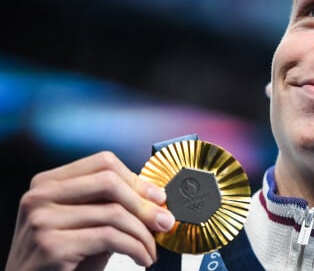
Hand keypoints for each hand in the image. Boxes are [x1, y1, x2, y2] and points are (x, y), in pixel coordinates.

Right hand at [5, 151, 175, 270]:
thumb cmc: (61, 260)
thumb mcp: (84, 224)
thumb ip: (109, 205)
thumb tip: (155, 198)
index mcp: (48, 182)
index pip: (103, 163)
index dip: (137, 179)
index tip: (158, 197)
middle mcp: (40, 196)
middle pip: (110, 182)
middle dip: (144, 204)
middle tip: (164, 222)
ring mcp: (42, 219)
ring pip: (114, 213)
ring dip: (143, 234)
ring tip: (151, 248)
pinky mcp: (51, 245)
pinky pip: (110, 237)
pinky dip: (135, 248)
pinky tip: (142, 258)